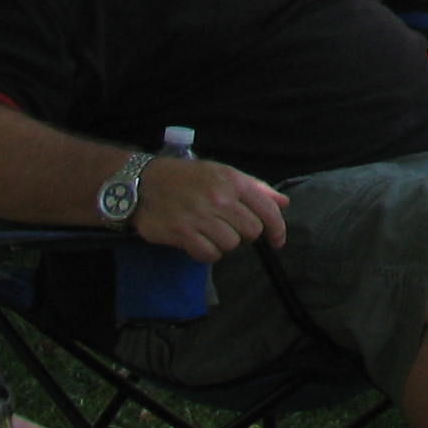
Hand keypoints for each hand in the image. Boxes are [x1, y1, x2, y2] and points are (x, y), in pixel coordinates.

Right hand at [132, 157, 289, 262]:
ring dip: (223, 243)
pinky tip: (198, 241)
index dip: (277, 229)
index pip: (268, 210)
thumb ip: (255, 188)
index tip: (277, 241)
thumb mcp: (222, 173)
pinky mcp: (182, 233)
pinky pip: (209, 254)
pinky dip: (206, 253)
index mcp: (233, 181)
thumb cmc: (187, 178)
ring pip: (231, 244)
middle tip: (229, 227)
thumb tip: (284, 202)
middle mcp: (219, 198)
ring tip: (210, 232)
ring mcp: (200, 216)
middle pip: (251, 231)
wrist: (144, 182)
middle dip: (244, 234)